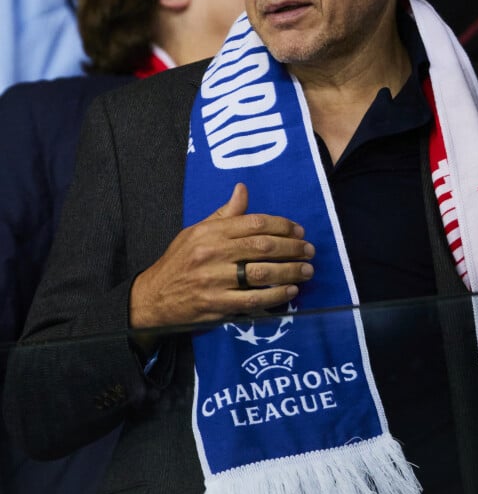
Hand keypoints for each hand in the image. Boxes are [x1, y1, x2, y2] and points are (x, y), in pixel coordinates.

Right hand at [130, 183, 313, 330]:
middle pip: (262, 247)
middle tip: (310, 250)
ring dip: (290, 272)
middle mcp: (212, 253)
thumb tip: (243, 189)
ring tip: (307, 270)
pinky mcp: (216, 304)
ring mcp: (214, 280)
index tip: (299, 230)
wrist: (153, 297)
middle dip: (292, 248)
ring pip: (261, 273)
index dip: (281, 225)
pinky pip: (252, 300)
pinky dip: (275, 296)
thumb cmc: (178, 261)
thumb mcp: (196, 231)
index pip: (254, 223)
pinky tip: (290, 292)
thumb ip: (224, 214)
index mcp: (210, 232)